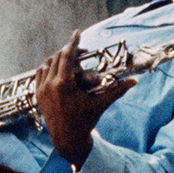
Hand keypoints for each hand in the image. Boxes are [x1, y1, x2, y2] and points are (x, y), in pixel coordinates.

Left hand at [35, 33, 134, 167]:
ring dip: (58, 58)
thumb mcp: (101, 104)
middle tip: (82, 52)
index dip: (73, 42)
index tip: (77, 33)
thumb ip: (117, 90)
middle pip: (58, 57)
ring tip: (71, 60)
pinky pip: (40, 73)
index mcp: (64, 84)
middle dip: (69, 51)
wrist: (67, 139)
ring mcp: (42, 89)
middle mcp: (50, 84)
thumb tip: (134, 81)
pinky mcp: (38, 94)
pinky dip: (48, 67)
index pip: (67, 55)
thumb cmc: (86, 121)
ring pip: (47, 63)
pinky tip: (58, 68)